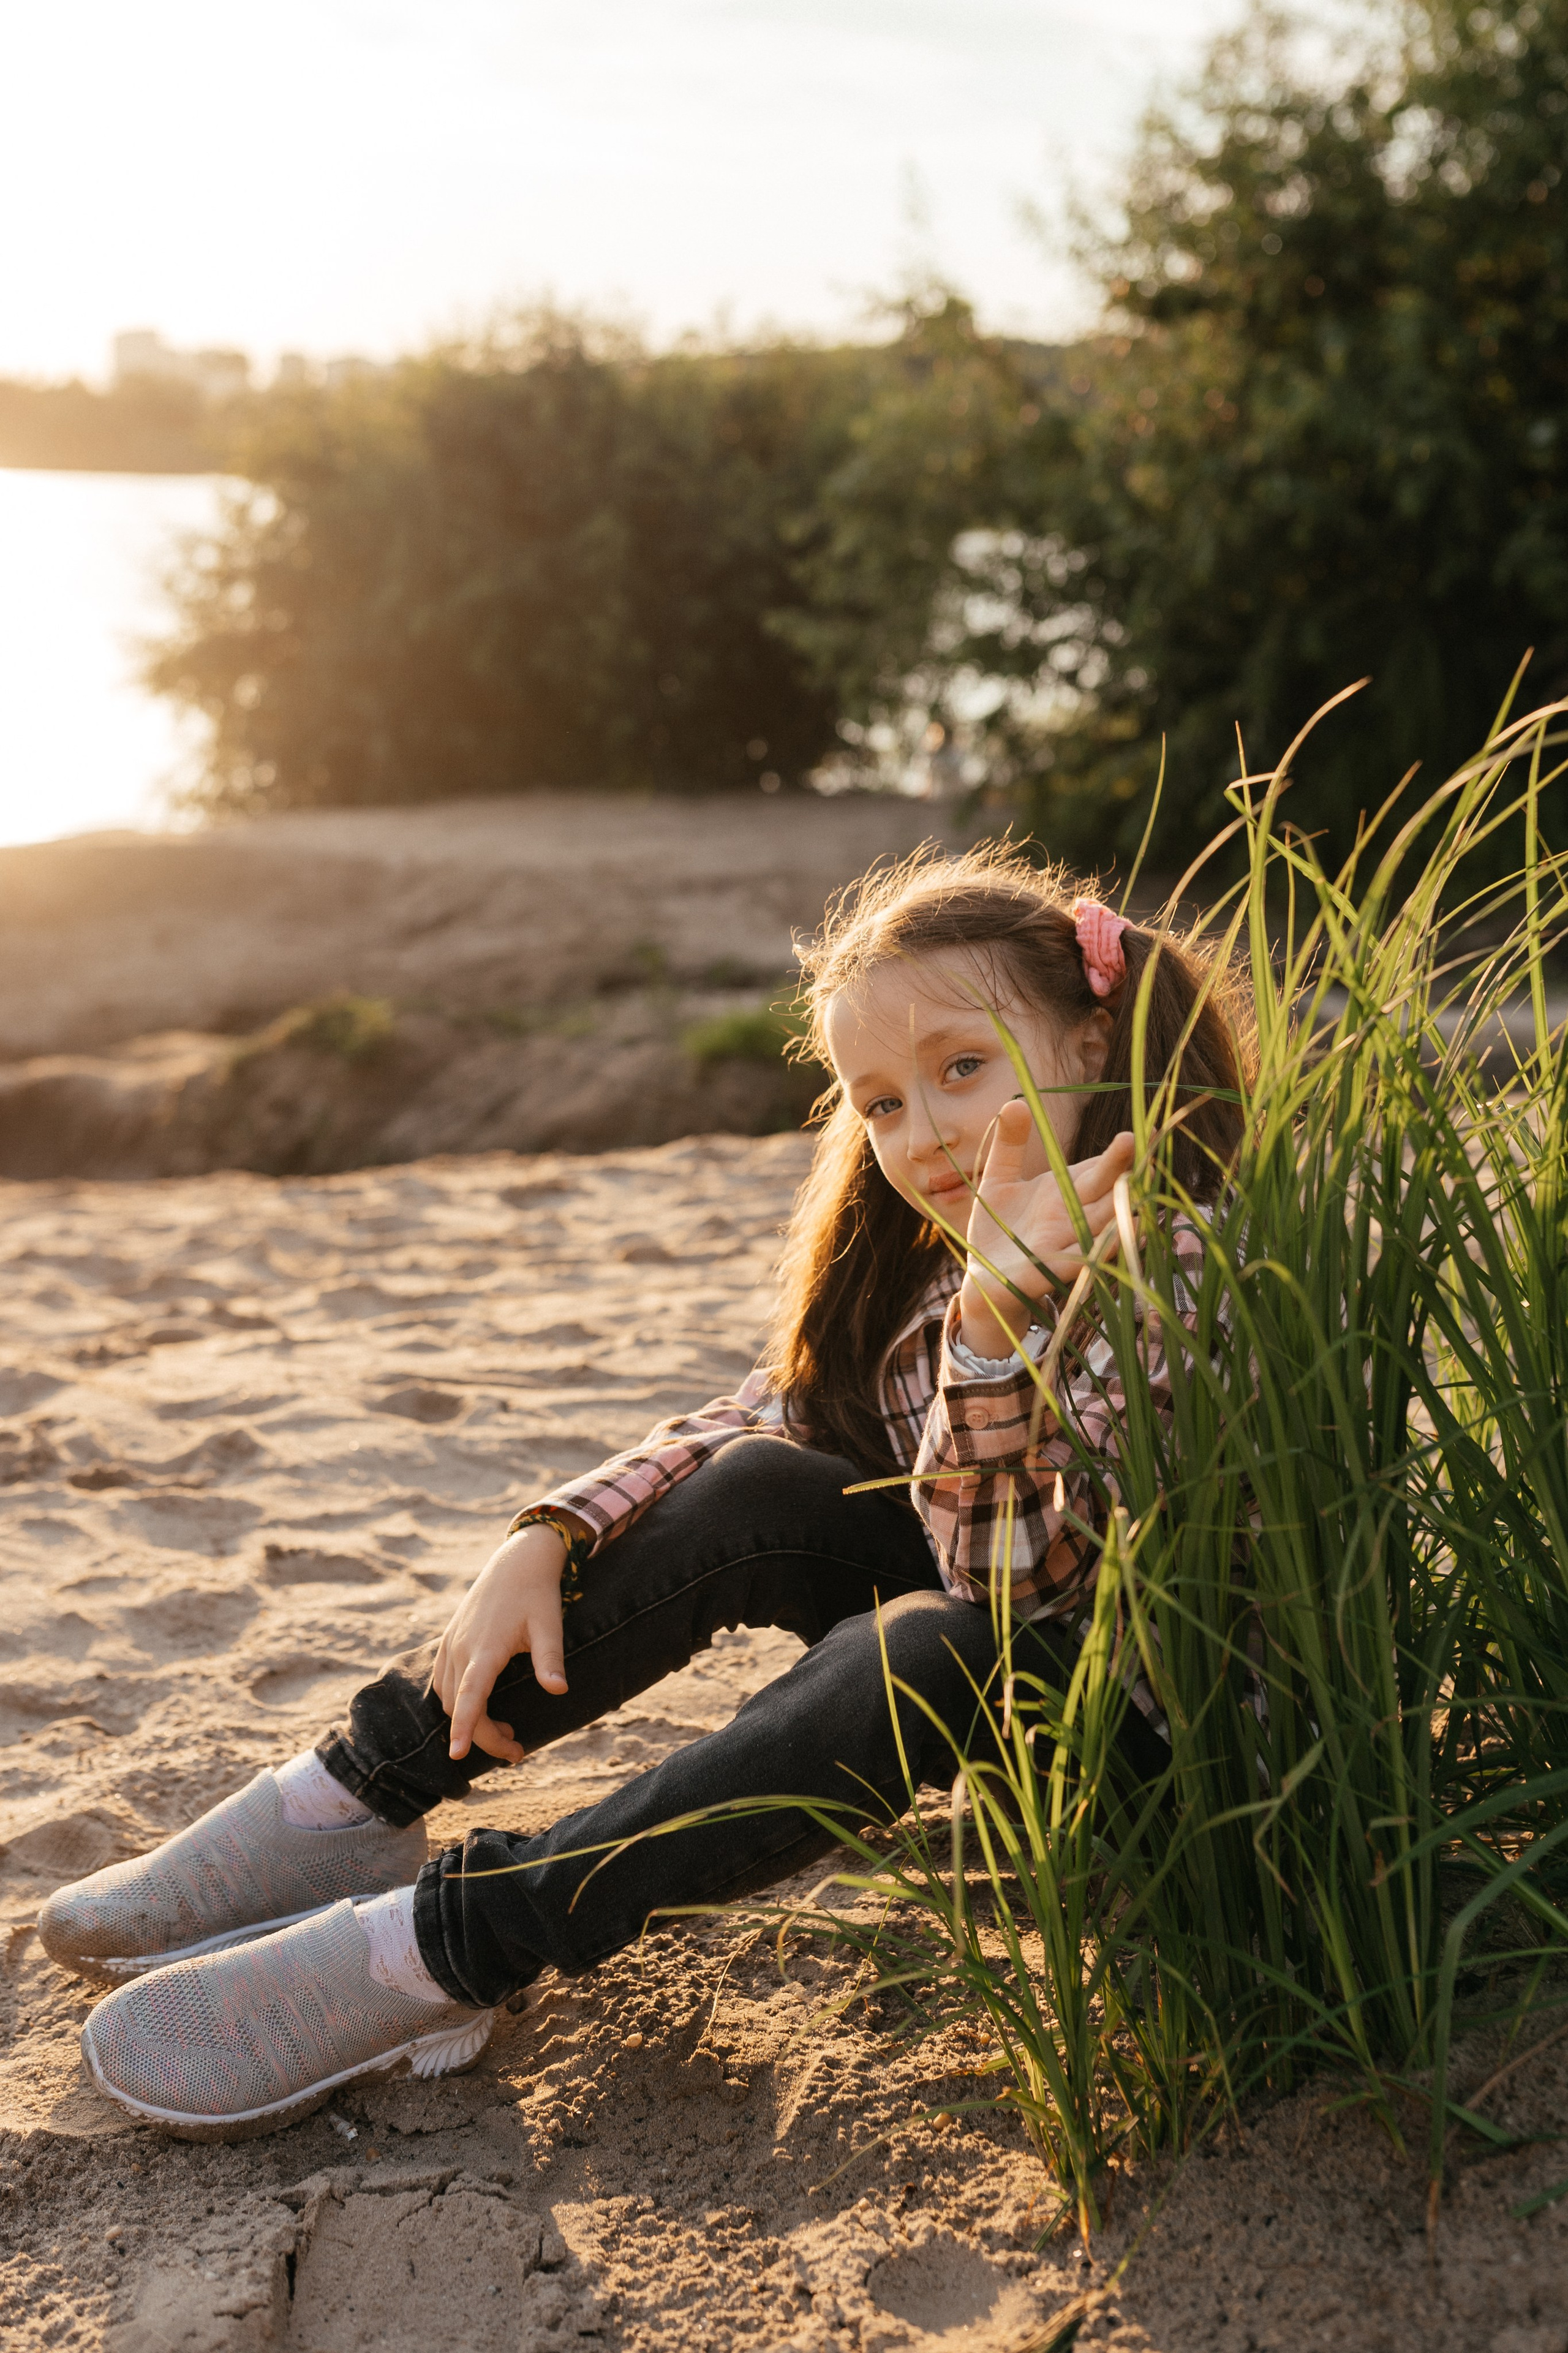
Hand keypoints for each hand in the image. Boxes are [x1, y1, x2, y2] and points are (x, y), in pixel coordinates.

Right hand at [430, 1519, 580, 1762]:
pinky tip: (482, 1705)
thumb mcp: (550, 1624)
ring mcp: (451, 1643)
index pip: (469, 1696)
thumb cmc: (537, 1593)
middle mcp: (461, 1648)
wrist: (517, 1560)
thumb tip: (559, 1691)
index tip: (457, 1755)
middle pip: (459, 1706)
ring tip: (507, 1729)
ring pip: (447, 1697)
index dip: (464, 1727)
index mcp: (485, 1647)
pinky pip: (443, 1681)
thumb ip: (550, 1658)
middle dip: (483, 1736)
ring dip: (471, 1720)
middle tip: (517, 1751)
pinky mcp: (449, 1640)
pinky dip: (458, 1702)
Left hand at [959, 1101, 1135, 1355]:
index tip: (1135, 1135)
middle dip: (1121, 1170)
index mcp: (1065, 1192)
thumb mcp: (999, 1181)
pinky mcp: (1048, 1272)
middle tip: (1140, 1142)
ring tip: (1136, 1186)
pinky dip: (1098, 1248)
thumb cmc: (999, 1228)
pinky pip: (1079, 1259)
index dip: (1116, 1156)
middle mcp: (1072, 1217)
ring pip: (1099, 1224)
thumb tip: (1016, 1102)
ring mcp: (1064, 1245)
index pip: (1097, 1169)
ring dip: (1117, 1208)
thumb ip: (1010, 1144)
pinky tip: (1115, 1236)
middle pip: (1103, 1191)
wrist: (982, 1279)